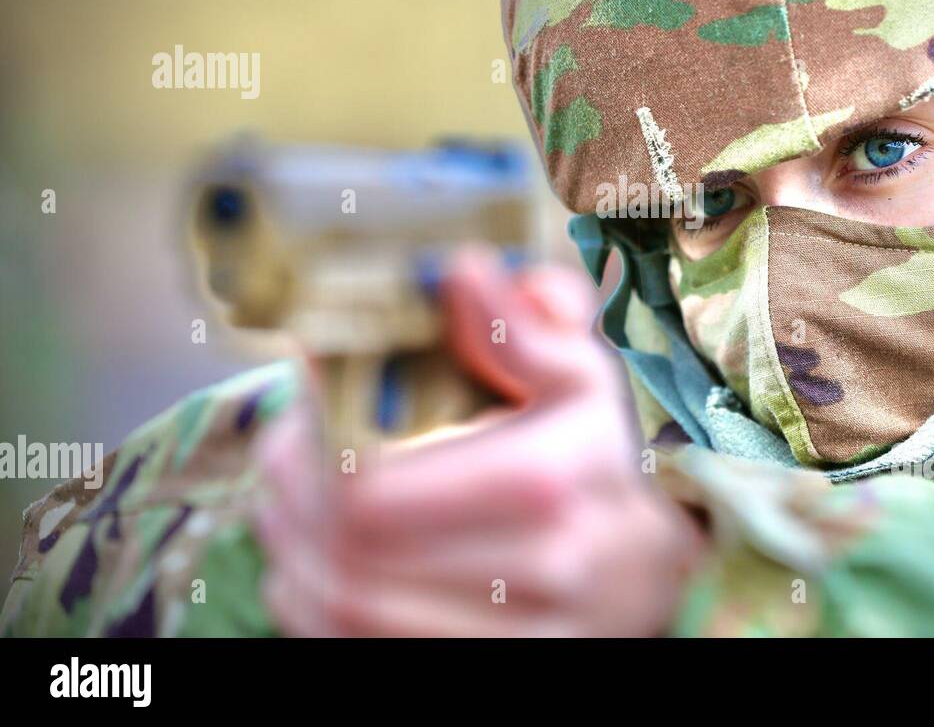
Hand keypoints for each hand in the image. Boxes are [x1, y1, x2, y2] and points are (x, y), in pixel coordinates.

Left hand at [253, 250, 703, 635]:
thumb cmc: (599, 469)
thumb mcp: (582, 383)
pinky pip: (361, 655)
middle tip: (275, 460)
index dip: (310, 454)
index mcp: (550, 478)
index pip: (377, 489)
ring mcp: (513, 637)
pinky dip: (313, 615)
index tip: (294, 415)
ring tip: (279, 512)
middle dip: (290, 503)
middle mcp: (537, 567)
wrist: (650, 579)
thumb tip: (461, 271)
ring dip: (292, 558)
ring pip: (348, 611)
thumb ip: (526, 324)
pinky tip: (307, 572)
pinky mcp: (487, 671)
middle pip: (352, 553)